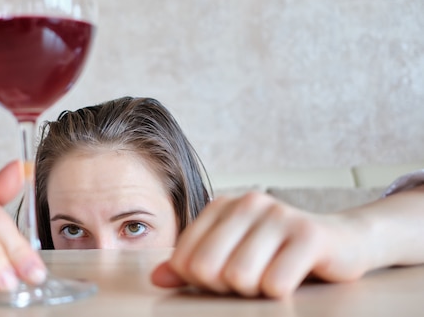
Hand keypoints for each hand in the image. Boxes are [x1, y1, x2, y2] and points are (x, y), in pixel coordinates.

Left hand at [151, 192, 368, 297]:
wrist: (341, 243)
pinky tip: (293, 278)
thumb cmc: (277, 254)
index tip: (225, 277)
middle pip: (208, 268)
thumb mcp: (231, 256)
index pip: (185, 258)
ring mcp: (279, 215)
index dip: (201, 281)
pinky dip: (279, 293)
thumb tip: (156, 279)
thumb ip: (191, 266)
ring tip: (271, 277)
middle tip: (251, 281)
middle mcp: (247, 203)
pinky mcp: (309, 235)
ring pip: (240, 277)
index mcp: (222, 205)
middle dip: (226, 288)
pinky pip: (275, 284)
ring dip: (255, 291)